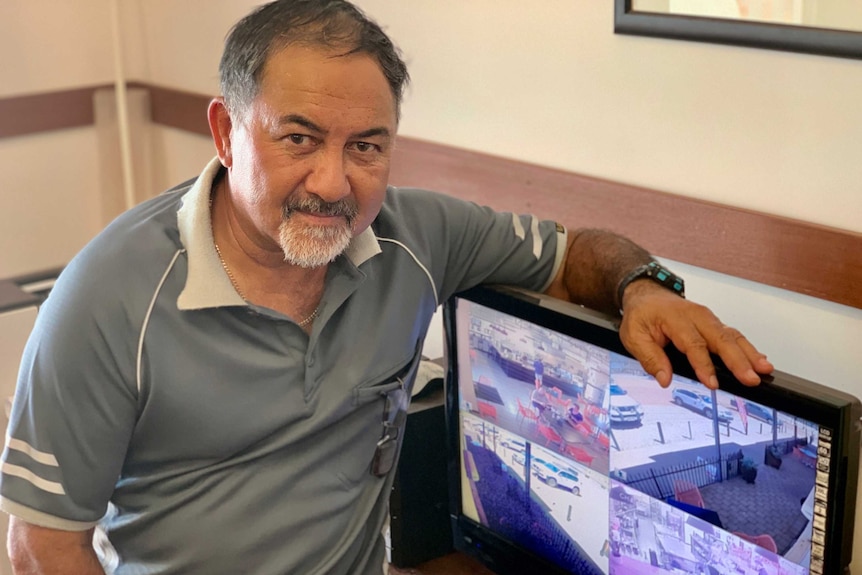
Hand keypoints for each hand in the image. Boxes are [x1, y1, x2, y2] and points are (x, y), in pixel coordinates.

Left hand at [618, 280, 773, 389]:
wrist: (647, 295)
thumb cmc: (642, 315)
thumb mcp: (634, 336)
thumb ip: (649, 358)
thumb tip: (664, 378)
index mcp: (676, 318)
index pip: (693, 344)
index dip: (704, 366)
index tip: (712, 384)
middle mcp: (697, 316)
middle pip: (721, 339)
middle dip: (738, 361)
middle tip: (751, 378)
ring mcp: (708, 319)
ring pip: (733, 336)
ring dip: (750, 354)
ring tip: (764, 370)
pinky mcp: (714, 324)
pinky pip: (734, 336)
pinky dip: (748, 348)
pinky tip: (760, 361)